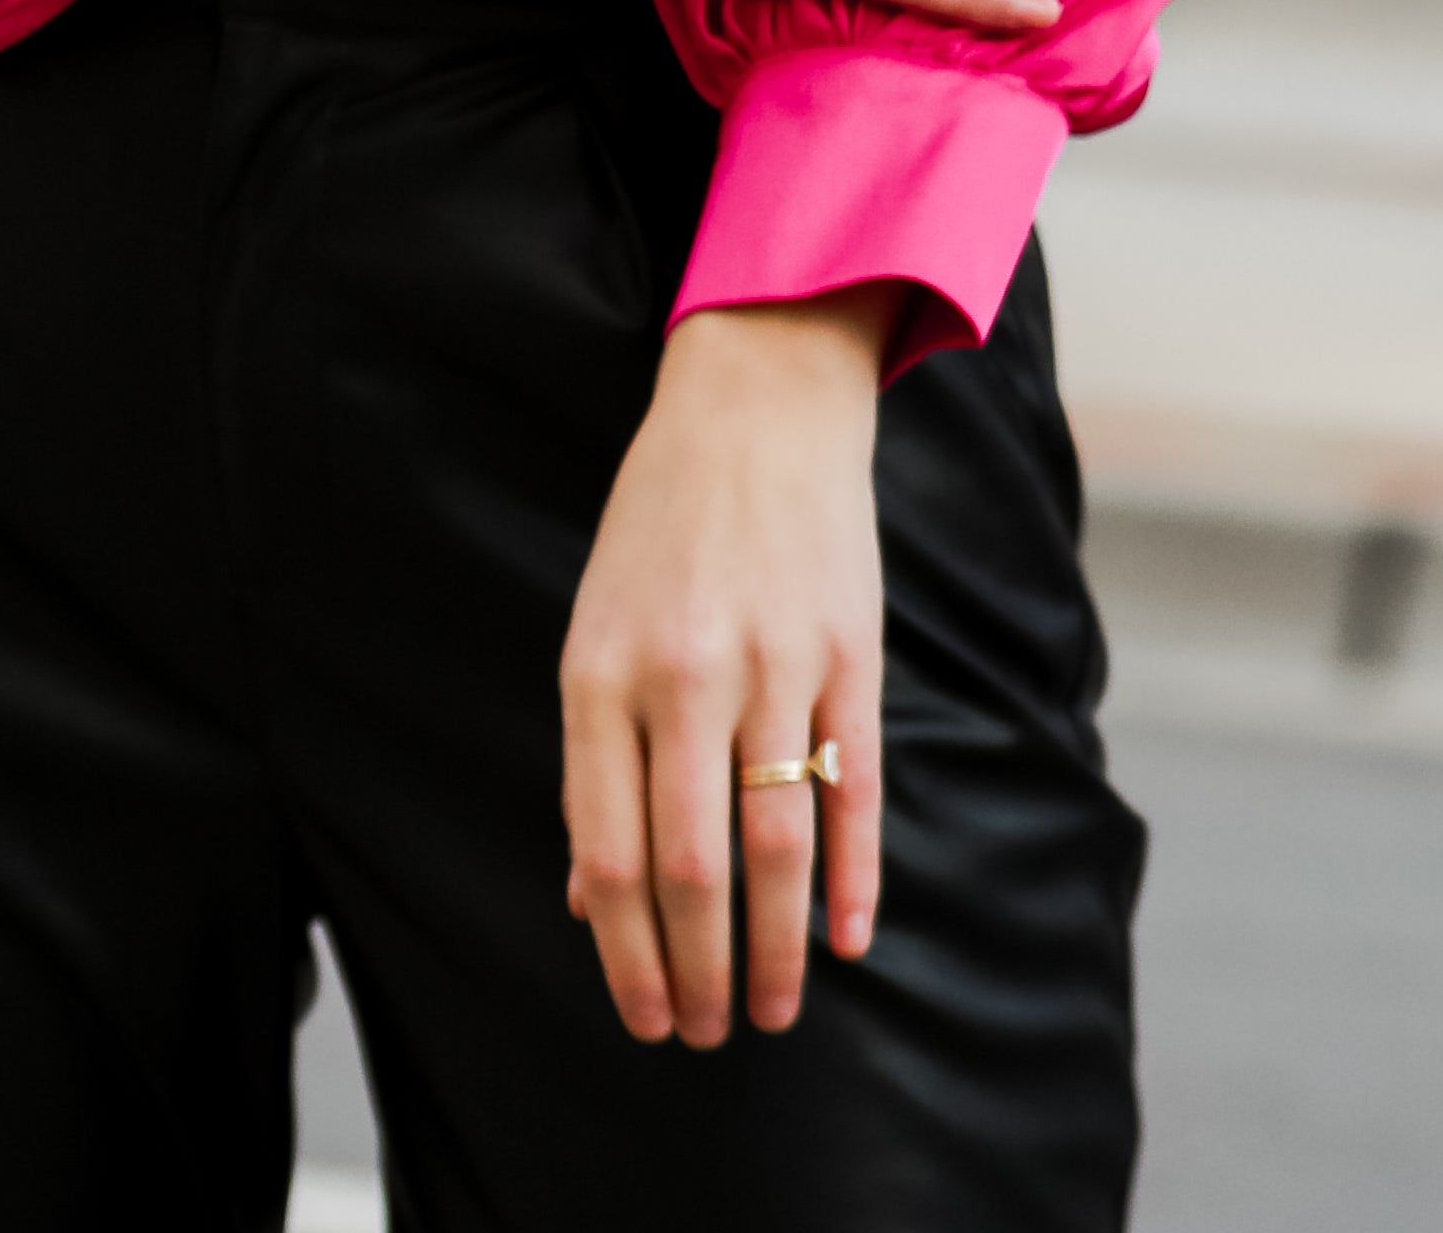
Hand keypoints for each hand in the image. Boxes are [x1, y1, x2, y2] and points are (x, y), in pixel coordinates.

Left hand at [561, 289, 889, 1042]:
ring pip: (775, 847)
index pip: (610, 855)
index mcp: (600, 674)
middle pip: (692, 869)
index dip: (626, 956)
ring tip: (775, 1015)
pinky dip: (854, 880)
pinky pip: (854, 790)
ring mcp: (772, 665)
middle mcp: (683, 677)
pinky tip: (850, 942)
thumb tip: (588, 901)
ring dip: (775, 952)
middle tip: (707, 1037)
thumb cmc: (659, 529)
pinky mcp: (847, 654)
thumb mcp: (595, 630)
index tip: (645, 1020)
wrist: (755, 405)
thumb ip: (596, 762)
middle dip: (698, 973)